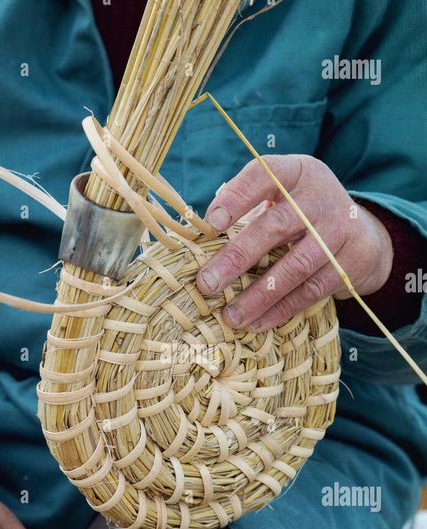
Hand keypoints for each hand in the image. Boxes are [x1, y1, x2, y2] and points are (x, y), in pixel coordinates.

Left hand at [196, 154, 392, 329]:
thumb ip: (246, 210)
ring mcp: (339, 230)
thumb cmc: (300, 214)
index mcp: (296, 172)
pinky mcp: (351, 262)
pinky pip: (311, 290)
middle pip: (275, 226)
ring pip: (295, 266)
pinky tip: (257, 322)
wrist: (362, 233)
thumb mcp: (280, 198)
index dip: (237, 197)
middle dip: (237, 258)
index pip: (265, 174)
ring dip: (259, 295)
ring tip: (230, 316)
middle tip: (207, 284)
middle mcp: (320, 196)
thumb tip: (199, 241)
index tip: (212, 222)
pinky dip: (281, 309)